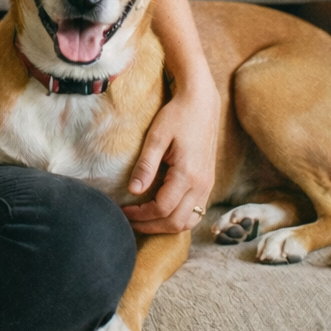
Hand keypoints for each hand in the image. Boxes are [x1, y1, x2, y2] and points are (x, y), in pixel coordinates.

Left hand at [121, 81, 219, 233]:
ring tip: (143, 221)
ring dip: (166, 225)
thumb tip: (133, 190)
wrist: (201, 104)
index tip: (122, 211)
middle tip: (129, 222)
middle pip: (177, 222)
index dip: (141, 214)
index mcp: (188, 174)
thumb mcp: (156, 137)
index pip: (163, 208)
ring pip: (189, 221)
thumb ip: (146, 165)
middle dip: (151, 226)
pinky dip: (178, 218)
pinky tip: (161, 212)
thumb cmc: (177, 116)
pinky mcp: (208, 182)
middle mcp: (202, 185)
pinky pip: (195, 211)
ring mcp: (208, 185)